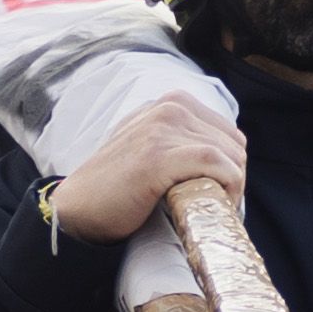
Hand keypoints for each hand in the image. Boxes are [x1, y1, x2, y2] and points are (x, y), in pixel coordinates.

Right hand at [48, 94, 246, 243]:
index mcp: (171, 103)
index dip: (232, 167)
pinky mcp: (158, 154)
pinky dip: (227, 187)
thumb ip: (182, 140)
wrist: (78, 207)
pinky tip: (216, 205)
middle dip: (234, 179)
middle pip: (233, 144)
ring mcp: (162, 128)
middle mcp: (169, 107)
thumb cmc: (117, 186)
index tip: (221, 193)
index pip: (228, 132)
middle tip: (218, 206)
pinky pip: (215, 163)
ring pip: (229, 154)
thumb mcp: (150, 146)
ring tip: (215, 209)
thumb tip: (226, 156)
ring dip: (232, 187)